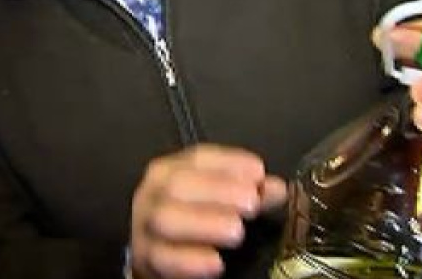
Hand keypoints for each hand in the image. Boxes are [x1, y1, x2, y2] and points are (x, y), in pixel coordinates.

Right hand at [130, 144, 287, 278]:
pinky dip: (189, 261)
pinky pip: (162, 258)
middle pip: (179, 185)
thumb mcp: (214, 199)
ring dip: (204, 222)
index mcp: (171, 170)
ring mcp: (144, 226)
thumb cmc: (186, 218)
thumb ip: (246, 192)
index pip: (198, 158)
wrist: (153, 250)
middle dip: (218, 191)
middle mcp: (153, 193)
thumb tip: (276, 188)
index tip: (258, 172)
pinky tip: (216, 262)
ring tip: (237, 230)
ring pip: (166, 219)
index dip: (229, 163)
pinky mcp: (145, 258)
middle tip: (251, 203)